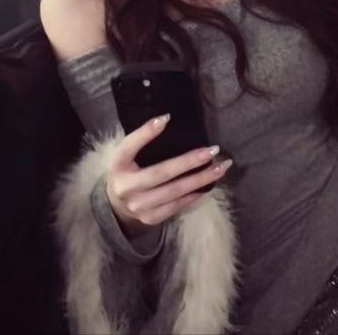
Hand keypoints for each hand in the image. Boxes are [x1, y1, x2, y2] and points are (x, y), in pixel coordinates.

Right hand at [106, 113, 233, 235]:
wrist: (116, 206)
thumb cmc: (128, 170)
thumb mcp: (127, 153)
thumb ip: (141, 139)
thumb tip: (167, 118)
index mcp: (117, 164)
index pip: (129, 146)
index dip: (146, 133)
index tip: (167, 118)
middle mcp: (125, 187)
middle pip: (161, 173)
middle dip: (190, 161)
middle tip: (213, 150)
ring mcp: (138, 206)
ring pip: (175, 192)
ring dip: (201, 179)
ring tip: (221, 168)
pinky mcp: (150, 218)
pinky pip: (177, 205)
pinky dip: (195, 194)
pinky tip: (209, 184)